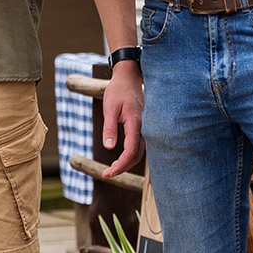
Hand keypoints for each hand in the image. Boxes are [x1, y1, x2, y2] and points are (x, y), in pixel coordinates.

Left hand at [101, 63, 143, 178]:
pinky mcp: (142, 127)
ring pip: (139, 151)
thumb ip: (109, 127)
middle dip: (123, 167)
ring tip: (111, 169)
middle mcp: (144, 127)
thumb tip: (109, 147)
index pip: (131, 151)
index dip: (121, 165)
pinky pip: (139, 145)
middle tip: (107, 175)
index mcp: (135, 123)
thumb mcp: (109, 107)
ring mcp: (145, 127)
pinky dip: (130, 155)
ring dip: (127, 162)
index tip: (108, 173)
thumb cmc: (118, 91)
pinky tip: (120, 157)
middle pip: (137, 155)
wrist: (129, 78)